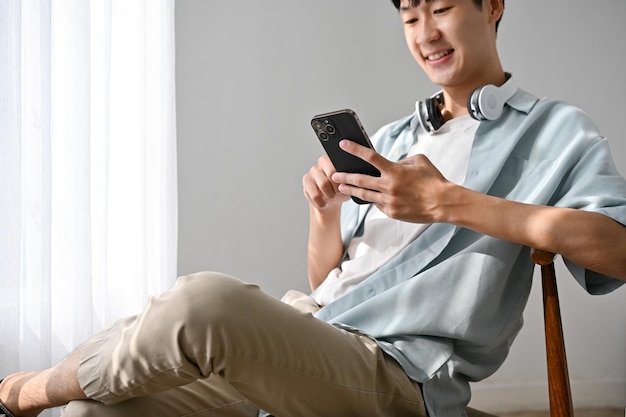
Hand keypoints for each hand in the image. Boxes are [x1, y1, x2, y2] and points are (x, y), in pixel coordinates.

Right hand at [302, 155, 350, 209]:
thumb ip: (351, 179)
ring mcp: (313, 171)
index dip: (343, 179)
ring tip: (331, 196)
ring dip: (330, 195)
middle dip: (337, 188)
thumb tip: (354, 178)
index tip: (345, 186)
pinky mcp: (306, 181)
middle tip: (338, 192)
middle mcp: (322, 162)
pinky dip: (321, 202)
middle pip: (332, 175)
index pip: (340, 166)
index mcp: (335, 159)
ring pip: (323, 185)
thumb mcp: (350, 184)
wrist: (330, 201)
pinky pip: (315, 194)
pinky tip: (323, 201)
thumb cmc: (341, 190)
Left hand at [331, 140, 453, 222]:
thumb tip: (391, 164)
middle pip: (360, 180)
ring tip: (341, 187)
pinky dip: (374, 200)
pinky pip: (378, 205)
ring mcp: (389, 201)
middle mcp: (389, 186)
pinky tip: (370, 197)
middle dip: (345, 176)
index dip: (355, 150)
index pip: (370, 157)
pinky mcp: (391, 212)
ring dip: (351, 190)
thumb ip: (401, 161)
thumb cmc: (433, 180)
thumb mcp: (418, 161)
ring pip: (365, 195)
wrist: (443, 203)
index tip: (343, 145)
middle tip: (334, 174)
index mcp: (395, 171)